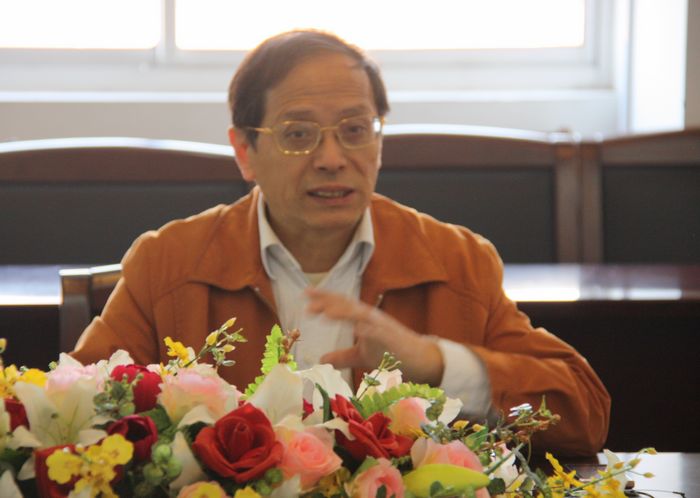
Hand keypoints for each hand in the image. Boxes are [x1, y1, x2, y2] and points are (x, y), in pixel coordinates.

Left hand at [305, 288, 443, 384]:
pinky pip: (380, 332)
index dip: (324, 297)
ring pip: (361, 314)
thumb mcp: (361, 355)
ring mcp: (382, 326)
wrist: (419, 359)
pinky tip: (357, 329)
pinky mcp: (393, 339)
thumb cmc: (390, 353)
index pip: (341, 303)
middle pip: (347, 305)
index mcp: (363, 318)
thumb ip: (342, 356)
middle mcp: (371, 317)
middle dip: (328, 302)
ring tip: (326, 313)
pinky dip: (368, 329)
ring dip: (344, 312)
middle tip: (307, 304)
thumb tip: (322, 359)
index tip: (305, 293)